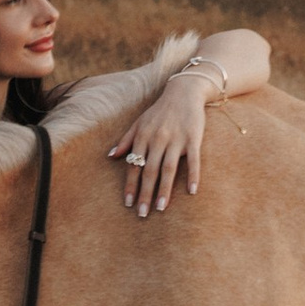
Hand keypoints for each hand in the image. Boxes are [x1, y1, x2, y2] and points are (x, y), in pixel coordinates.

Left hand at [109, 64, 219, 215]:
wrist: (184, 91)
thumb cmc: (160, 111)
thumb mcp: (139, 122)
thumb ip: (126, 140)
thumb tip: (111, 156)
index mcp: (143, 136)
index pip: (134, 165)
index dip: (131, 185)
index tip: (128, 204)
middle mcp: (158, 139)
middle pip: (149, 171)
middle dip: (145, 193)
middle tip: (142, 214)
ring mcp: (176, 139)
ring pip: (168, 169)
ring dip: (164, 190)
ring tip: (160, 208)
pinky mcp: (193, 138)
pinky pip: (193, 160)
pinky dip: (193, 176)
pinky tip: (191, 192)